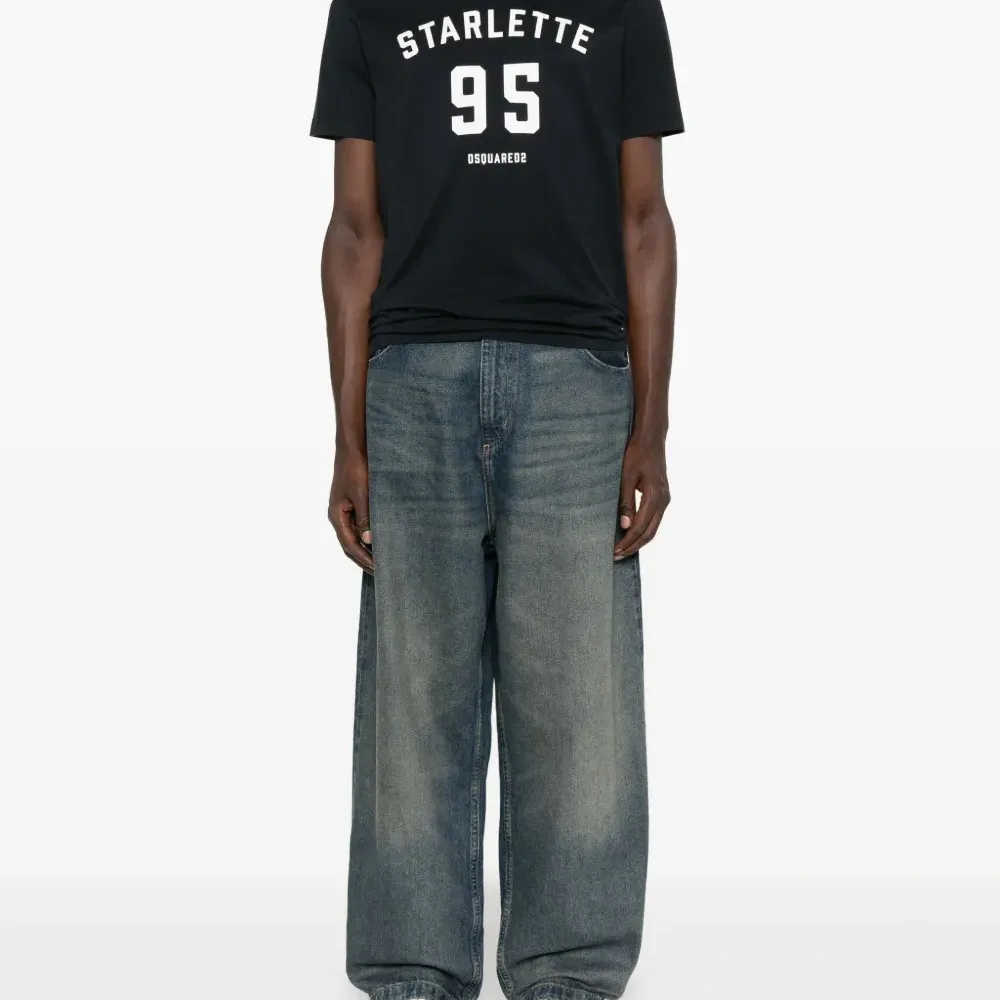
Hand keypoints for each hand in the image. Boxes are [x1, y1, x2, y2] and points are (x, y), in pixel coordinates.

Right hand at [329, 445, 373, 573]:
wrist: (354, 447)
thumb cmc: (356, 468)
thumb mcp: (362, 494)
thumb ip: (365, 517)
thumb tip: (368, 541)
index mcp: (337, 515)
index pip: (350, 545)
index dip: (364, 559)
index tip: (378, 569)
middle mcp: (339, 515)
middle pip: (350, 544)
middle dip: (364, 559)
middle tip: (381, 572)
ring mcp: (345, 510)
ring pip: (355, 536)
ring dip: (366, 549)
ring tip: (381, 560)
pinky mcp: (353, 503)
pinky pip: (359, 525)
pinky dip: (368, 536)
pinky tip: (379, 539)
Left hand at [614, 433, 669, 559]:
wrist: (651, 439)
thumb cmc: (637, 454)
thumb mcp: (626, 478)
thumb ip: (626, 502)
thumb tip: (624, 526)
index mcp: (655, 497)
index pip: (640, 527)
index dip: (627, 542)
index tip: (615, 551)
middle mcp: (663, 501)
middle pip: (649, 533)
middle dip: (633, 546)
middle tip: (616, 556)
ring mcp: (665, 500)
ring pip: (653, 528)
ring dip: (638, 540)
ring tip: (622, 549)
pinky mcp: (662, 497)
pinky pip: (653, 520)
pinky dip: (643, 530)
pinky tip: (631, 534)